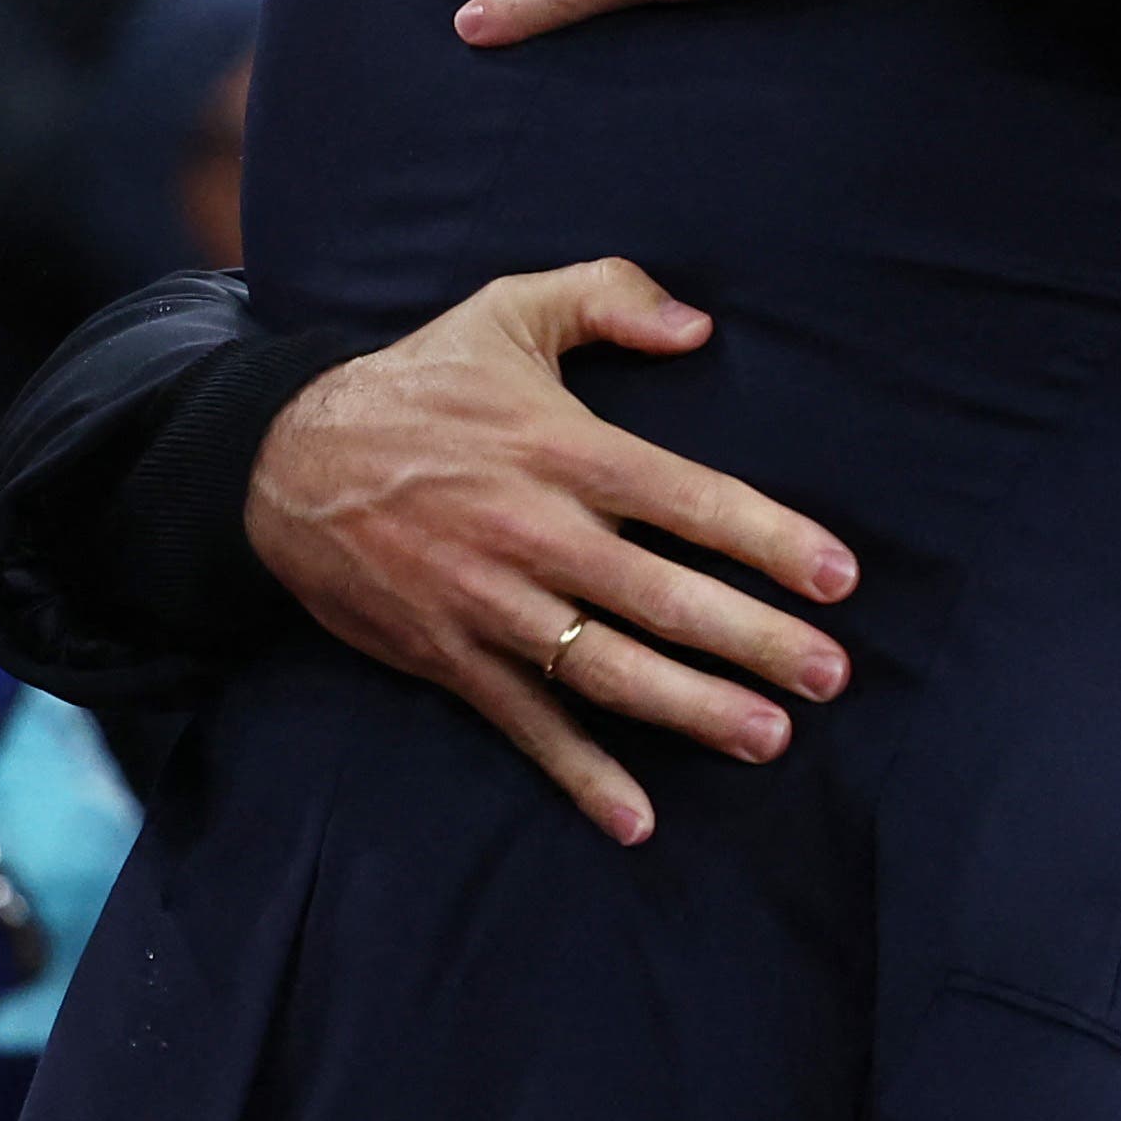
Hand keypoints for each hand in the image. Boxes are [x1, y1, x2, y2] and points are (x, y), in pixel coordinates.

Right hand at [250, 257, 862, 846]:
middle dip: (756, 641)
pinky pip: (527, 727)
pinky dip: (582, 777)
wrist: (282, 462)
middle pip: (664, 597)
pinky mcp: (452, 658)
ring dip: (692, 711)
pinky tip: (637, 821)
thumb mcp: (508, 310)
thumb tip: (699, 325)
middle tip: (833, 676)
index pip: (689, 499)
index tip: (838, 576)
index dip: (768, 538)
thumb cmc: (419, 385)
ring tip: (770, 739)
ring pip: (608, 670)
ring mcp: (492, 605)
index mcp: (563, 449)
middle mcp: (536, 533)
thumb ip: (609, 299)